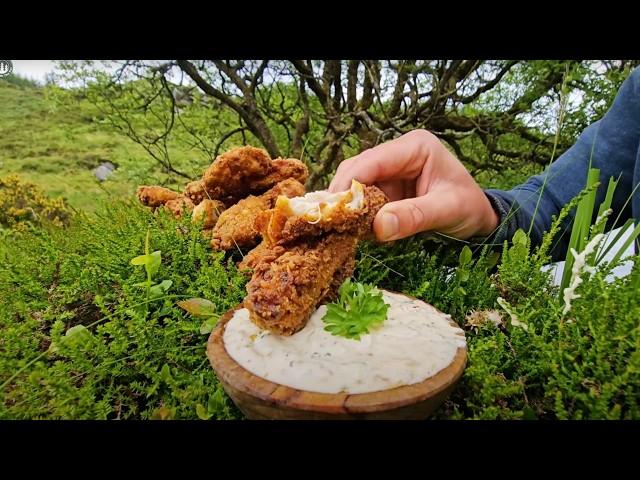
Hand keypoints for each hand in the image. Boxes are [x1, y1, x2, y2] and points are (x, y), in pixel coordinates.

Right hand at [328, 129, 498, 241]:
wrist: (479, 217)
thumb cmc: (469, 207)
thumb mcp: (447, 210)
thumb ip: (414, 217)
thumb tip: (378, 227)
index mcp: (415, 146)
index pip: (372, 160)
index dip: (349, 182)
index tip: (332, 207)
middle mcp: (398, 154)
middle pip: (356, 169)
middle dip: (343, 195)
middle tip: (331, 221)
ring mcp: (390, 171)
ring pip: (354, 184)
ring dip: (347, 206)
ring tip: (340, 228)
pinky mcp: (385, 189)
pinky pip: (362, 199)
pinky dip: (355, 214)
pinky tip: (352, 229)